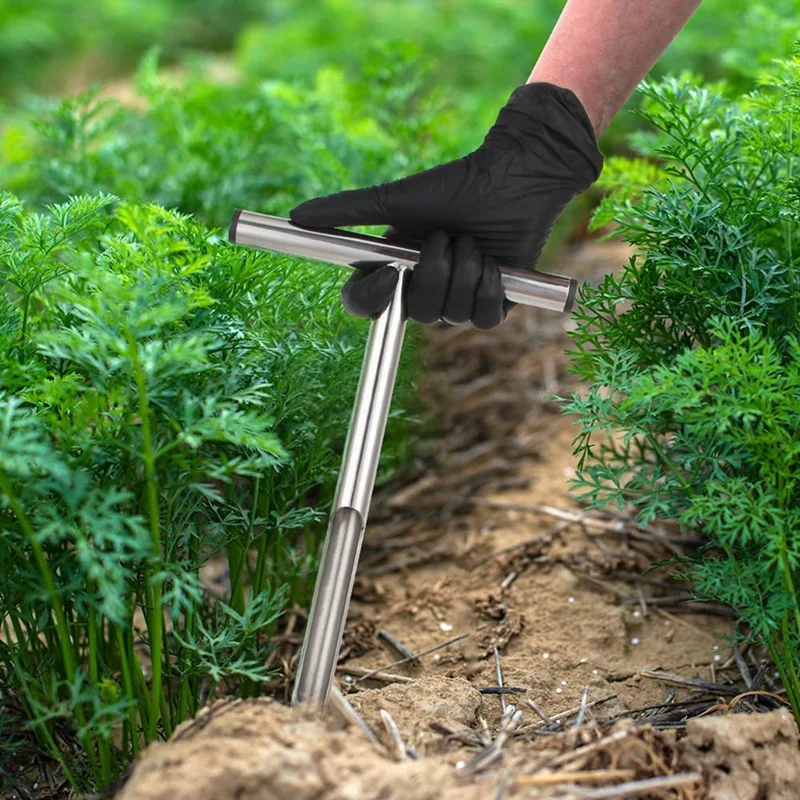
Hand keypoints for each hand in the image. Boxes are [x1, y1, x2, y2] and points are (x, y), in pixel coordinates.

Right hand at [290, 82, 602, 328]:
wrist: (512, 177)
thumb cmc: (454, 186)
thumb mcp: (395, 200)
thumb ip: (347, 210)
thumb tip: (296, 214)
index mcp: (395, 270)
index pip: (366, 306)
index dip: (374, 299)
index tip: (392, 272)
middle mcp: (423, 290)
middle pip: (415, 312)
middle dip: (434, 271)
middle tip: (447, 237)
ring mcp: (458, 301)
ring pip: (451, 316)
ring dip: (465, 271)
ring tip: (473, 241)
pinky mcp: (494, 305)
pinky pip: (483, 319)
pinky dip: (489, 287)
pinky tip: (494, 263)